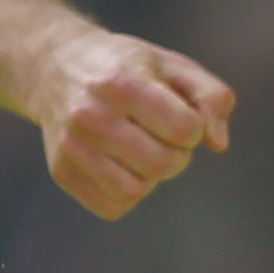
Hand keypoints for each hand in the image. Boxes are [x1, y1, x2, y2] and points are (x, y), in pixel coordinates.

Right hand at [29, 28, 232, 217]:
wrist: (55, 68)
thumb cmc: (128, 68)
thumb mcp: (174, 66)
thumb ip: (212, 97)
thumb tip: (218, 143)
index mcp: (122, 83)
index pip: (185, 129)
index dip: (193, 126)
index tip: (179, 114)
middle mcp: (90, 116)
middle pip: (162, 164)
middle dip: (176, 154)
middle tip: (162, 136)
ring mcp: (72, 146)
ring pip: (136, 190)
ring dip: (150, 176)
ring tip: (141, 149)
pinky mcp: (62, 171)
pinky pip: (113, 206)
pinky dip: (127, 193)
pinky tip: (121, 165)